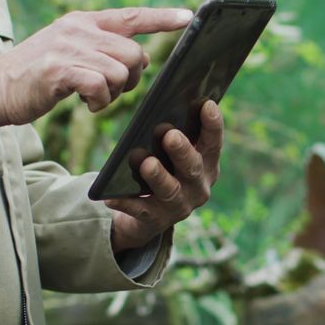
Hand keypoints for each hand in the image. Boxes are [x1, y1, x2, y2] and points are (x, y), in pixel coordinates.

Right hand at [0, 7, 192, 125]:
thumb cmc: (36, 76)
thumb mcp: (70, 52)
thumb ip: (101, 50)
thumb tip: (137, 62)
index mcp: (83, 21)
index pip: (131, 16)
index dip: (162, 18)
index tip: (188, 17)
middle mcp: (78, 29)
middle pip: (133, 53)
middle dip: (131, 78)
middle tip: (111, 89)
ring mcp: (69, 47)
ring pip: (120, 71)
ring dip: (113, 93)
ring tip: (92, 96)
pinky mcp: (60, 70)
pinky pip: (101, 86)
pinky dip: (99, 101)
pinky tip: (85, 103)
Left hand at [106, 100, 222, 252]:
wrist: (148, 215)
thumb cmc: (163, 170)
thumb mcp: (171, 154)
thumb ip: (173, 134)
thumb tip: (160, 107)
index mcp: (207, 165)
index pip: (213, 143)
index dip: (213, 125)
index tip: (207, 104)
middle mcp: (199, 187)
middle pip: (193, 168)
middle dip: (182, 151)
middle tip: (170, 134)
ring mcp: (180, 206)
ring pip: (170, 191)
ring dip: (158, 176)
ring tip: (146, 163)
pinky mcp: (157, 221)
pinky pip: (140, 210)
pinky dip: (126, 203)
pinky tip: (111, 196)